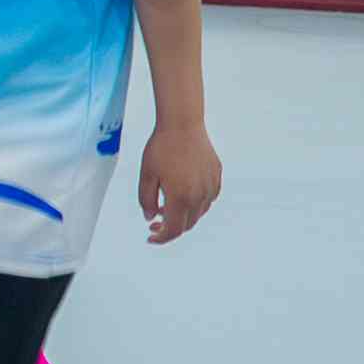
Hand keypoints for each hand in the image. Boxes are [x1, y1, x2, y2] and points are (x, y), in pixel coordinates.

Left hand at [138, 122, 221, 242]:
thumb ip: (147, 200)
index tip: (150, 237)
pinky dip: (194, 204)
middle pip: (187, 224)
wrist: (182, 126)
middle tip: (154, 223)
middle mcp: (200, 196)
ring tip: (165, 207)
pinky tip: (181, 195)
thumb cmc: (161, 149)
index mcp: (181, 197)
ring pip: (198, 213)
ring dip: (182, 216)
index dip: (161, 238)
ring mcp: (211, 187)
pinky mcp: (217, 177)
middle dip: (170, 228)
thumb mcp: (146, 176)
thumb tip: (151, 218)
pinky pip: (207, 199)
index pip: (174, 229)